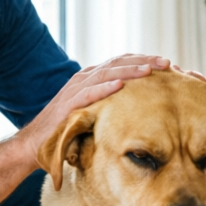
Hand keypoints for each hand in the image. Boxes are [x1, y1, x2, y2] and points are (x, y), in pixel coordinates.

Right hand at [14, 53, 169, 164]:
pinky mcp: (69, 103)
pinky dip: (105, 87)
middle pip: (119, 62)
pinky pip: (89, 92)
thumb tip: (141, 111)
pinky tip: (121, 85)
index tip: (169, 66)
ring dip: (130, 70)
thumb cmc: (67, 132)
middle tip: (168, 63)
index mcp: (93, 79)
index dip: (146, 62)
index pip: (123, 63)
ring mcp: (76, 88)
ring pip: (107, 72)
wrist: (36, 144)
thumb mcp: (94, 115)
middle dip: (145, 61)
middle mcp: (85, 78)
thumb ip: (112, 107)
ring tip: (151, 69)